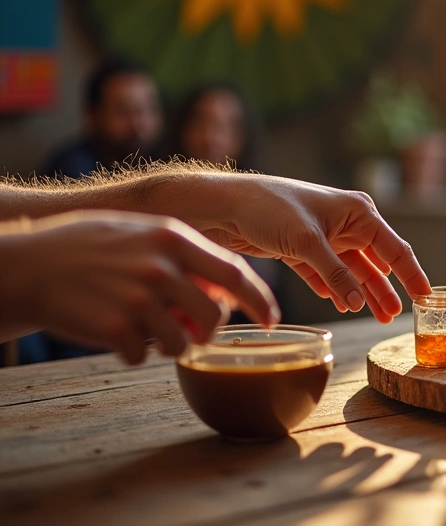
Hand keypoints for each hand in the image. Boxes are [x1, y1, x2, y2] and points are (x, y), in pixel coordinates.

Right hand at [0, 211, 276, 364]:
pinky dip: (134, 353)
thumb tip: (227, 289)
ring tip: (145, 330)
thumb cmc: (89, 248)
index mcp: (174, 238)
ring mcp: (139, 299)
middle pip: (214, 316)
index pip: (236, 274)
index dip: (260, 301)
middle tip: (193, 333)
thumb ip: (186, 256)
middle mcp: (162, 267)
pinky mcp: (116, 328)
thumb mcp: (142, 235)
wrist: (29, 265)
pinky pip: (144, 356)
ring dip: (170, 345)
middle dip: (209, 332)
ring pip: (183, 343)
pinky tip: (115, 335)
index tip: (272, 320)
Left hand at [198, 175, 430, 322]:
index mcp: (358, 212)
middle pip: (376, 263)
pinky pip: (329, 275)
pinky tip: (344, 305)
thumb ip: (336, 275)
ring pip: (353, 272)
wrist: (224, 205)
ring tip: (377, 317)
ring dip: (364, 294)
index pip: (395, 248)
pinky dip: (336, 290)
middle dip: (387, 290)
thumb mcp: (307, 243)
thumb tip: (359, 303)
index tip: (428, 296)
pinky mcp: (304, 250)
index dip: (412, 274)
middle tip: (397, 317)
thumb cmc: (269, 208)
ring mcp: (326, 238)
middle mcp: (347, 223)